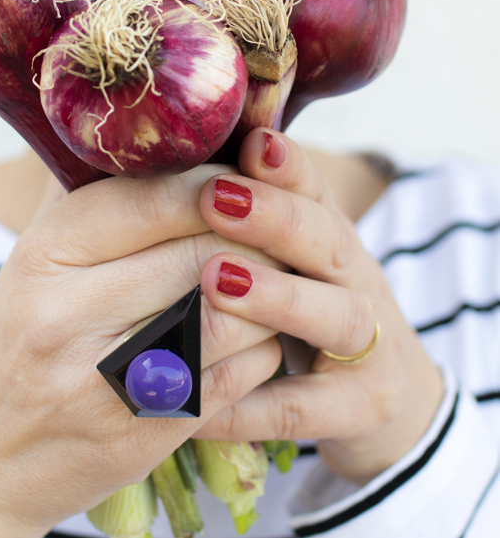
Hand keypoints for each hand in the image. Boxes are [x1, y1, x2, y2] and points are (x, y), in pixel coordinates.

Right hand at [0, 166, 282, 537]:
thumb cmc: (10, 349)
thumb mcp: (31, 262)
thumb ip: (88, 199)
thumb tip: (161, 139)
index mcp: (43, 253)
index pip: (158, 197)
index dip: (216, 185)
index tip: (238, 186)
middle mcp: (70, 313)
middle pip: (206, 251)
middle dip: (256, 236)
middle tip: (270, 230)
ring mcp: (109, 379)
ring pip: (236, 313)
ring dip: (269, 292)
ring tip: (268, 279)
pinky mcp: (149, 432)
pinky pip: (242, 374)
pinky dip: (261, 345)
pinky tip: (250, 335)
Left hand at [194, 130, 444, 483]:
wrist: (381, 394)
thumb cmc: (310, 310)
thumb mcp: (291, 260)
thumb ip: (248, 222)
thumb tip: (170, 179)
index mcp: (329, 238)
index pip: (314, 191)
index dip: (286, 168)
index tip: (252, 143)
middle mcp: (355, 282)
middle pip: (329, 241)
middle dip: (276, 218)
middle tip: (217, 198)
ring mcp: (369, 346)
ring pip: (337, 317)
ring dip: (279, 297)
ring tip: (218, 279)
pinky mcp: (363, 406)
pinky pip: (303, 408)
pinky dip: (251, 403)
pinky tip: (198, 398)